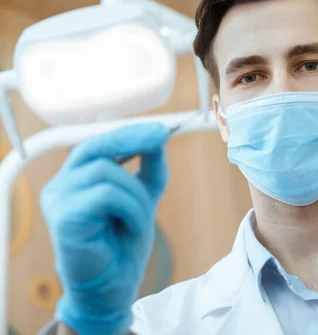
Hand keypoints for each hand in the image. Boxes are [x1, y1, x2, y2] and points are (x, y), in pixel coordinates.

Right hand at [41, 123, 169, 334]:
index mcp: (75, 179)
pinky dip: (131, 210)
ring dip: (137, 195)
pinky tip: (131, 228)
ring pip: (108, 172)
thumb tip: (157, 136)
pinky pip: (107, 195)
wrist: (114, 285)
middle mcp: (60, 185)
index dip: (128, 133)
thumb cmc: (122, 243)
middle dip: (132, 140)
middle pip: (95, 147)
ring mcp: (58, 200)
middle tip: (161, 138)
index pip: (98, 143)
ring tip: (140, 219)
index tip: (159, 129)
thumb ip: (149, 169)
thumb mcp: (142, 198)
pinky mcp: (64, 217)